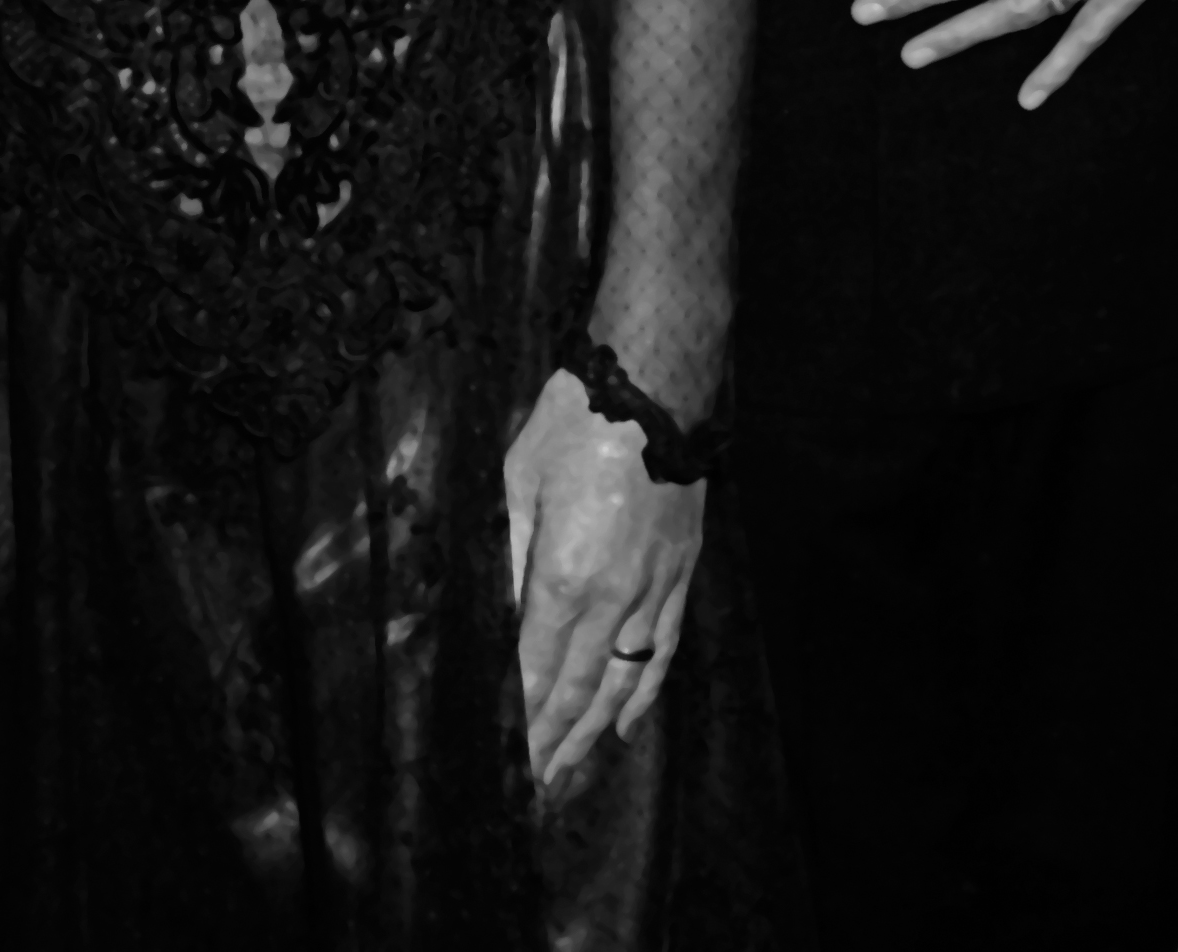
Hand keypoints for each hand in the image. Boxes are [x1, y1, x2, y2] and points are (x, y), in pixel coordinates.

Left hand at [505, 369, 704, 793]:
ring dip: (593, 731)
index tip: (501, 759)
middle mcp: (611, 596)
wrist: (653, 388)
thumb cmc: (573, 425)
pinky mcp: (679, 575)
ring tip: (569, 773)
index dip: (518, 718)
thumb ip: (510, 554)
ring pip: (621, 680)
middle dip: (550, 743)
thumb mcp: (518, 483)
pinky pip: (662, 647)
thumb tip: (499, 611)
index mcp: (562, 574)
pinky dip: (645, 692)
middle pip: (576, 687)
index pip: (534, 667)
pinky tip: (628, 726)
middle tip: (530, 788)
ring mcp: (651, 589)